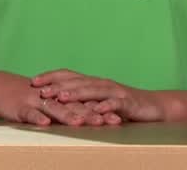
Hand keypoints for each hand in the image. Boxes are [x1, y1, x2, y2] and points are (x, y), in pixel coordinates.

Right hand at [0, 72, 116, 126]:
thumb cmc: (24, 98)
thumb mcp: (47, 103)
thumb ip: (65, 109)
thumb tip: (87, 119)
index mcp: (59, 97)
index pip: (83, 102)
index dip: (101, 108)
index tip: (119, 115)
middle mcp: (51, 97)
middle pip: (75, 106)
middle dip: (93, 113)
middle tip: (111, 120)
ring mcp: (35, 101)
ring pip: (54, 108)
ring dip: (68, 115)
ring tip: (81, 123)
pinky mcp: (19, 108)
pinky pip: (29, 113)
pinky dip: (37, 117)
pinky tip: (46, 123)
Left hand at [33, 69, 169, 122]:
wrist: (153, 106)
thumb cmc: (123, 106)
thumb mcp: (99, 102)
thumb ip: (82, 101)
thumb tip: (57, 103)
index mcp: (93, 82)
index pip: (69, 75)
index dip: (51, 77)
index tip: (33, 81)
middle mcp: (102, 83)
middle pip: (77, 82)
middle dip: (57, 85)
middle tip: (40, 90)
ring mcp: (115, 91)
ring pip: (93, 90)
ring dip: (76, 93)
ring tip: (61, 97)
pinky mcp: (128, 102)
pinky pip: (115, 103)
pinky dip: (105, 106)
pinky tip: (96, 110)